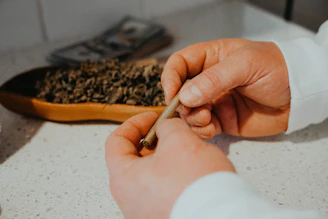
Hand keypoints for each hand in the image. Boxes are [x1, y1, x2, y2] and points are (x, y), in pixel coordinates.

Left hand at [105, 112, 234, 218]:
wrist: (222, 215)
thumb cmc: (196, 187)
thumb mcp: (180, 140)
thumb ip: (168, 126)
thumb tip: (167, 127)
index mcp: (124, 179)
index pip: (116, 141)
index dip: (135, 124)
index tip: (152, 118)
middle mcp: (130, 199)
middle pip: (134, 159)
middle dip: (154, 141)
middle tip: (171, 132)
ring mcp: (146, 210)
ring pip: (151, 174)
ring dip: (166, 158)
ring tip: (186, 151)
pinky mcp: (164, 214)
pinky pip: (163, 189)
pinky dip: (174, 175)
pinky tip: (191, 171)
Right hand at [161, 39, 289, 138]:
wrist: (300, 96)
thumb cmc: (277, 69)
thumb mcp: (245, 65)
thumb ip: (214, 79)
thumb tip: (185, 97)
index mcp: (211, 58)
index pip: (179, 64)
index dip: (170, 78)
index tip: (172, 94)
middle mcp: (208, 80)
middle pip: (180, 92)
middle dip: (181, 103)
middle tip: (193, 109)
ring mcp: (214, 101)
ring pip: (188, 112)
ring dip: (191, 118)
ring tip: (206, 118)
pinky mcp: (222, 120)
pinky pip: (202, 127)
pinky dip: (201, 130)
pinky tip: (210, 128)